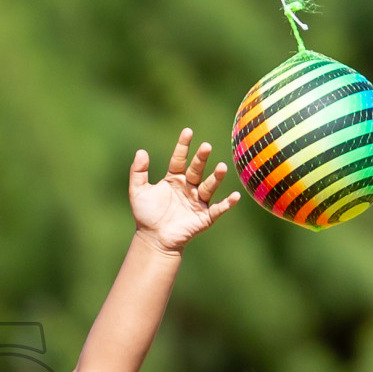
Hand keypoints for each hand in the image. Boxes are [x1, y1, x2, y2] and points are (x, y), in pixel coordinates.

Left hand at [129, 128, 241, 253]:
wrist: (153, 240)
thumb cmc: (146, 215)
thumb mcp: (138, 191)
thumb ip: (138, 172)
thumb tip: (141, 151)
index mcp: (174, 179)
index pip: (179, 159)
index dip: (183, 146)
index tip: (188, 131)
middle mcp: (188, 187)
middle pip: (196, 170)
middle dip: (201, 159)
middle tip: (206, 146)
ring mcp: (197, 201)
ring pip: (209, 186)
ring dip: (216, 177)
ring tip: (222, 167)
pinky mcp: (205, 217)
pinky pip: (218, 209)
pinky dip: (227, 204)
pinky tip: (234, 196)